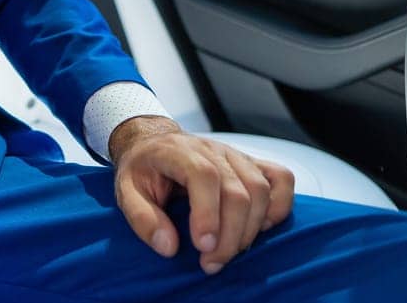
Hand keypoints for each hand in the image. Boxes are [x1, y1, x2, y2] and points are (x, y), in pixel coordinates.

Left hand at [109, 117, 294, 274]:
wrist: (153, 144)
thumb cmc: (142, 170)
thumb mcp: (125, 191)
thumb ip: (142, 219)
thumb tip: (168, 246)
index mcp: (178, 151)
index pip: (204, 175)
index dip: (208, 213)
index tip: (203, 247)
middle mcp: (212, 149)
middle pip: (238, 190)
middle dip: (230, 235)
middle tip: (211, 263)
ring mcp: (235, 155)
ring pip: (261, 189)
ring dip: (251, 229)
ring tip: (228, 252)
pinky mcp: (251, 163)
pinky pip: (281, 179)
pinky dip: (279, 206)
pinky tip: (260, 227)